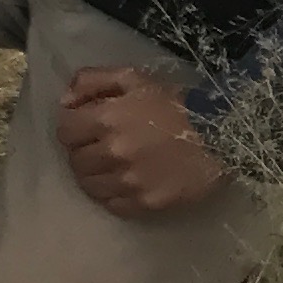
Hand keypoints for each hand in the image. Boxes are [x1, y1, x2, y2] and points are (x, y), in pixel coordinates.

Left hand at [57, 69, 228, 217]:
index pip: (64, 132)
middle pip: (75, 160)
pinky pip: (112, 205)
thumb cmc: (173, 103)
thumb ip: (91, 81)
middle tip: (97, 146)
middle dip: (81, 151)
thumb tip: (64, 102)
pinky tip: (123, 183)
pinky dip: (112, 195)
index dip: (72, 128)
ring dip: (93, 175)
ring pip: (89, 186)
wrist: (218, 136)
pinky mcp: (146, 203)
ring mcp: (130, 181)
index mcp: (106, 118)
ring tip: (108, 166)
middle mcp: (113, 153)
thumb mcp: (132, 78)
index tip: (84, 127)